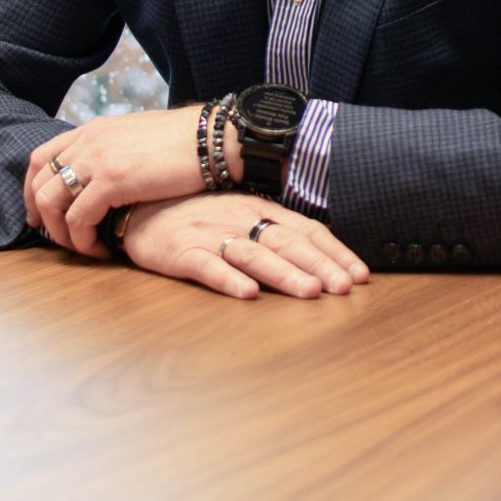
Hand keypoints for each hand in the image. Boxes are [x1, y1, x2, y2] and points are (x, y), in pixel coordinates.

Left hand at [25, 107, 230, 254]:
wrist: (211, 136)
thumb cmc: (184, 140)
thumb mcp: (136, 136)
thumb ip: (113, 150)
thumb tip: (106, 173)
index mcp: (92, 130)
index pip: (40, 159)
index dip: (33, 190)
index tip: (40, 214)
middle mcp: (87, 141)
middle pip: (40, 183)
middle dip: (42, 217)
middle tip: (58, 239)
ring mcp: (97, 159)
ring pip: (51, 203)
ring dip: (61, 233)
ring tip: (83, 247)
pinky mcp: (112, 180)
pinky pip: (78, 219)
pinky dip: (83, 240)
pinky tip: (102, 249)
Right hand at [121, 195, 370, 299]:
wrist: (139, 205)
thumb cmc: (198, 214)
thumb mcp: (242, 214)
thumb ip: (276, 231)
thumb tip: (321, 256)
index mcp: (260, 210)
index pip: (307, 230)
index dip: (335, 253)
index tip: (360, 275)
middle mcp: (240, 219)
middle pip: (287, 243)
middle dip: (319, 265)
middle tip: (345, 288)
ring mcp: (210, 234)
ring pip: (254, 254)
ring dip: (284, 274)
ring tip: (310, 292)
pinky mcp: (180, 252)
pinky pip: (207, 266)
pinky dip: (228, 279)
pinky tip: (247, 294)